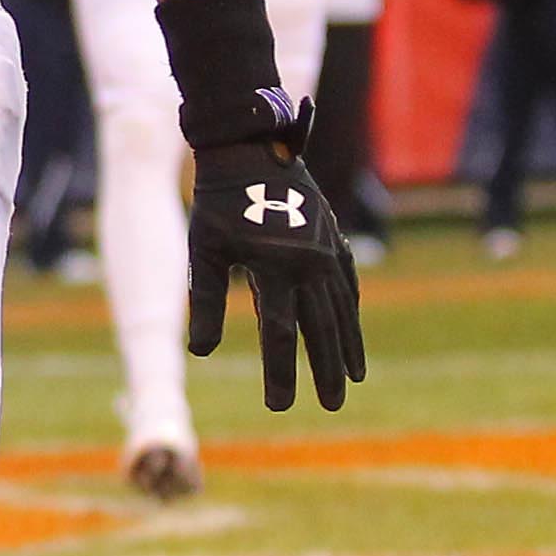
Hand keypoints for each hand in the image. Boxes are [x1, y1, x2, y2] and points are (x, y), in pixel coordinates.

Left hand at [187, 96, 363, 413]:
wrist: (249, 148)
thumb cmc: (218, 203)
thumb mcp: (205, 251)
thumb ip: (206, 301)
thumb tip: (201, 352)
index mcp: (275, 266)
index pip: (280, 334)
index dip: (281, 373)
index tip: (279, 406)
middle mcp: (309, 261)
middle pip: (321, 328)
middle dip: (327, 371)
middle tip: (333, 405)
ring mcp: (326, 248)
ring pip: (342, 308)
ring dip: (348, 345)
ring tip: (354, 378)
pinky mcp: (332, 237)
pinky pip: (347, 281)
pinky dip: (350, 308)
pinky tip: (351, 329)